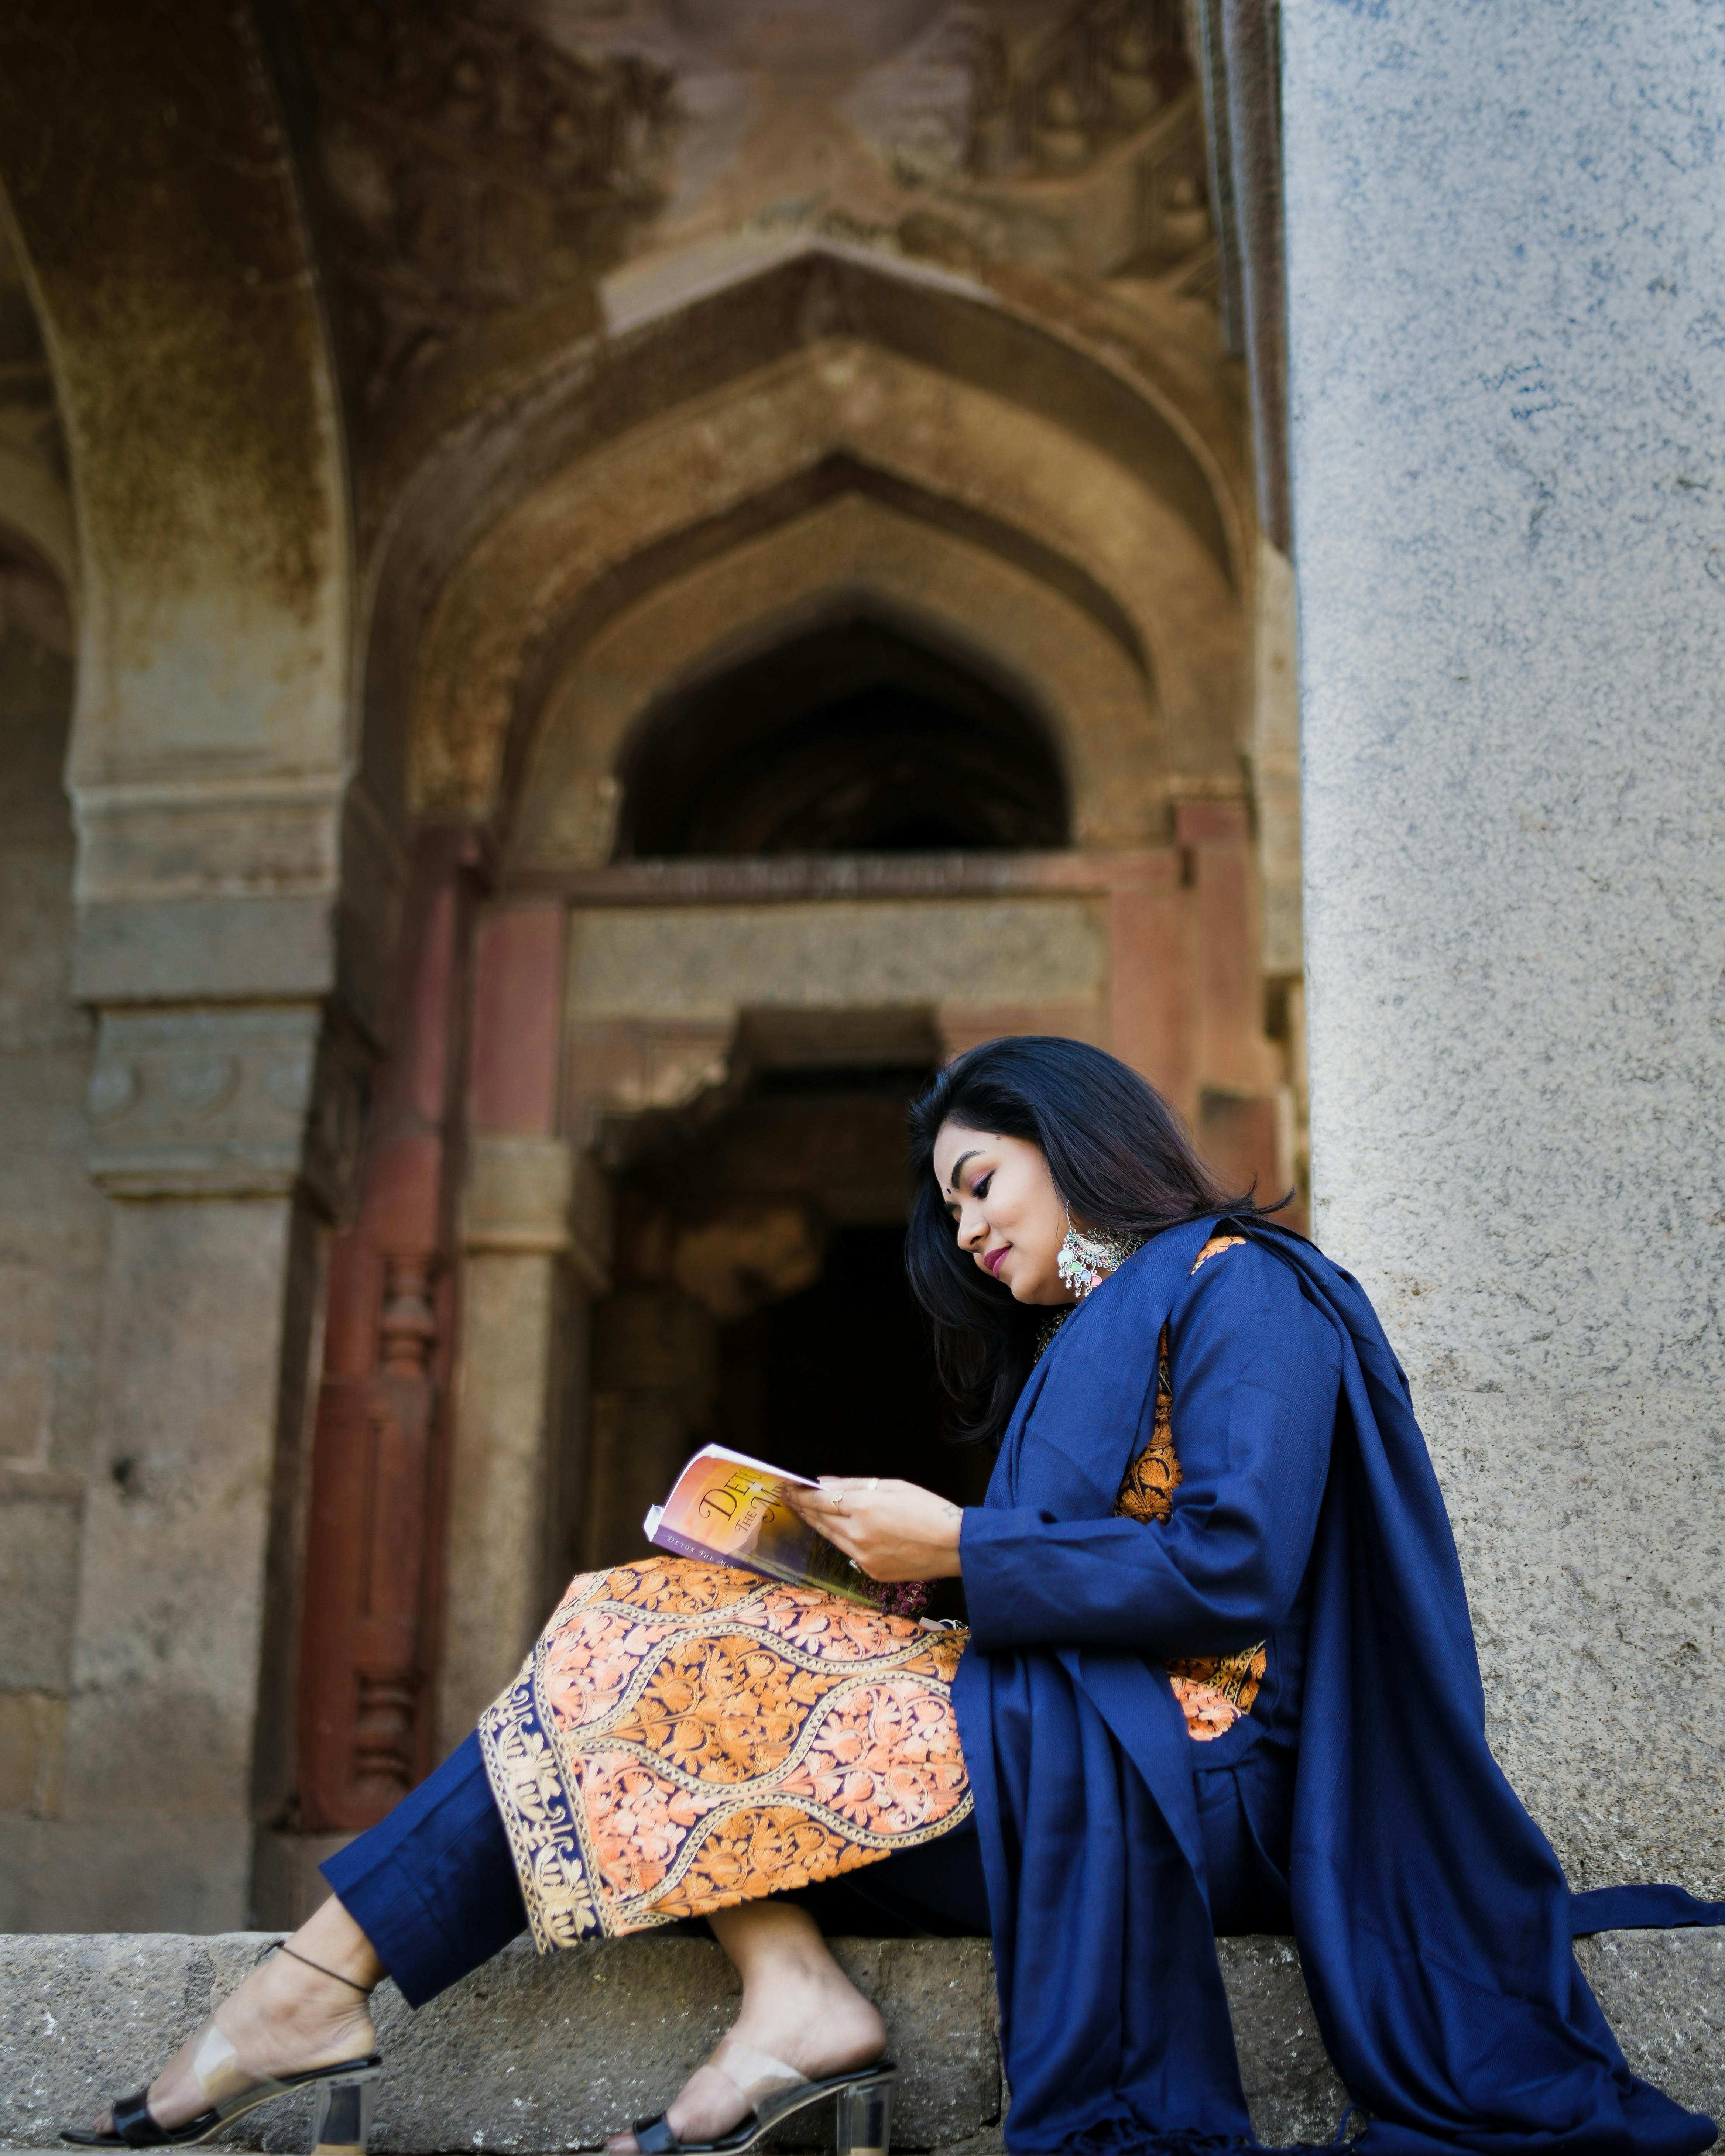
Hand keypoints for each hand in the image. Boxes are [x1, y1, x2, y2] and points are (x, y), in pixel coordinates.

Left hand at [784, 1477, 964, 1580]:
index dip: (800, 1494)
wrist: (955, 1546)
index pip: (820, 1500)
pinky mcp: (871, 1572)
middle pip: (820, 1519)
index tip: (787, 1488)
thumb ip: (853, 1485)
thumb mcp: (893, 1486)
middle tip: (789, 1499)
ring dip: (816, 1524)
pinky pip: (848, 1553)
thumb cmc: (929, 1509)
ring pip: (830, 1537)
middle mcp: (858, 1534)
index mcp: (864, 1507)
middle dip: (803, 1508)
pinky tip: (836, 1531)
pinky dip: (840, 1540)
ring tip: (805, 1512)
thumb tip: (824, 1483)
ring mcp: (863, 1557)